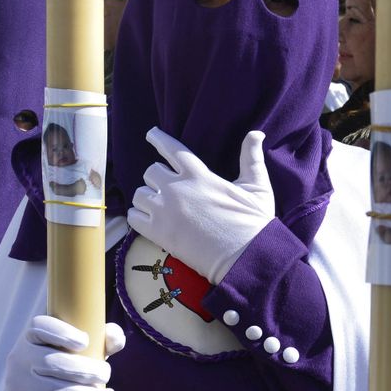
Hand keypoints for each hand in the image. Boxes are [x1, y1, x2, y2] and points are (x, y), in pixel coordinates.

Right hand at [5, 315, 126, 390]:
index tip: (85, 341)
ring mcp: (17, 386)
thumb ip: (103, 339)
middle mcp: (19, 358)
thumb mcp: (83, 348)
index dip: (62, 333)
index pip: (40, 326)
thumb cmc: (67, 364)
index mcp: (32, 336)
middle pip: (54, 363)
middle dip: (88, 371)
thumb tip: (114, 339)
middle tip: (106, 374)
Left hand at [127, 128, 274, 284]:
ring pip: (139, 194)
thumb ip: (251, 158)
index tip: (151, 134)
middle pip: (151, 171)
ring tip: (159, 207)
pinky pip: (133, 217)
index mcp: (198, 175)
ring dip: (147, 199)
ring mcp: (165, 211)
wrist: (245, 257)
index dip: (158, 139)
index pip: (171, 148)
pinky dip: (139, 217)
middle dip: (157, 178)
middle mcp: (177, 189)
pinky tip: (149, 221)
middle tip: (166, 188)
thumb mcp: (257, 186)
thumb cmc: (253, 223)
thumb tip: (257, 133)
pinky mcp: (158, 233)